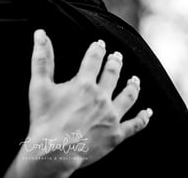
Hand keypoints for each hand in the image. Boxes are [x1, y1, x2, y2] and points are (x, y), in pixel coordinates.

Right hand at [11, 30, 151, 177]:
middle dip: (115, 62)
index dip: (98, 49)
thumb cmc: (44, 120)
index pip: (94, 59)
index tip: (100, 44)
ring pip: (128, 95)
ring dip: (132, 85)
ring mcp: (111, 116)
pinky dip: (143, 118)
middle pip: (113, 73)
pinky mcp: (116, 134)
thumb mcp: (39, 86)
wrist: (53, 153)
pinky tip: (148, 112)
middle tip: (117, 57)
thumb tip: (40, 34)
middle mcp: (101, 97)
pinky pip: (135, 124)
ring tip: (134, 79)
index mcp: (84, 84)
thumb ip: (41, 58)